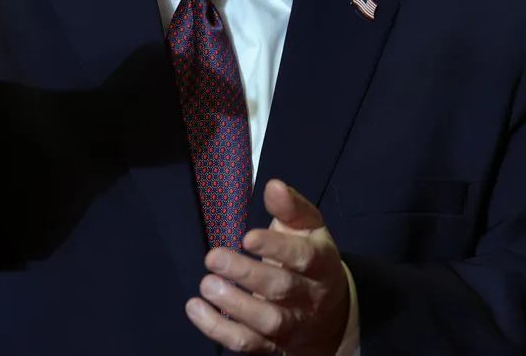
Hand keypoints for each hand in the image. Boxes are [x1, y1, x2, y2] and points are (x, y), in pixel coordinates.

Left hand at [187, 179, 350, 354]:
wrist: (330, 316)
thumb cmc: (309, 261)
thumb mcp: (308, 229)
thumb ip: (291, 207)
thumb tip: (274, 186)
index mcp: (321, 264)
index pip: (303, 257)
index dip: (276, 247)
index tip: (247, 236)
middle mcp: (309, 298)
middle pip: (281, 289)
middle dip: (246, 273)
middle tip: (213, 257)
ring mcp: (291, 326)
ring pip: (266, 322)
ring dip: (233, 304)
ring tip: (206, 284)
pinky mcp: (272, 347)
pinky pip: (246, 344)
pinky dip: (218, 330)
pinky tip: (195, 308)